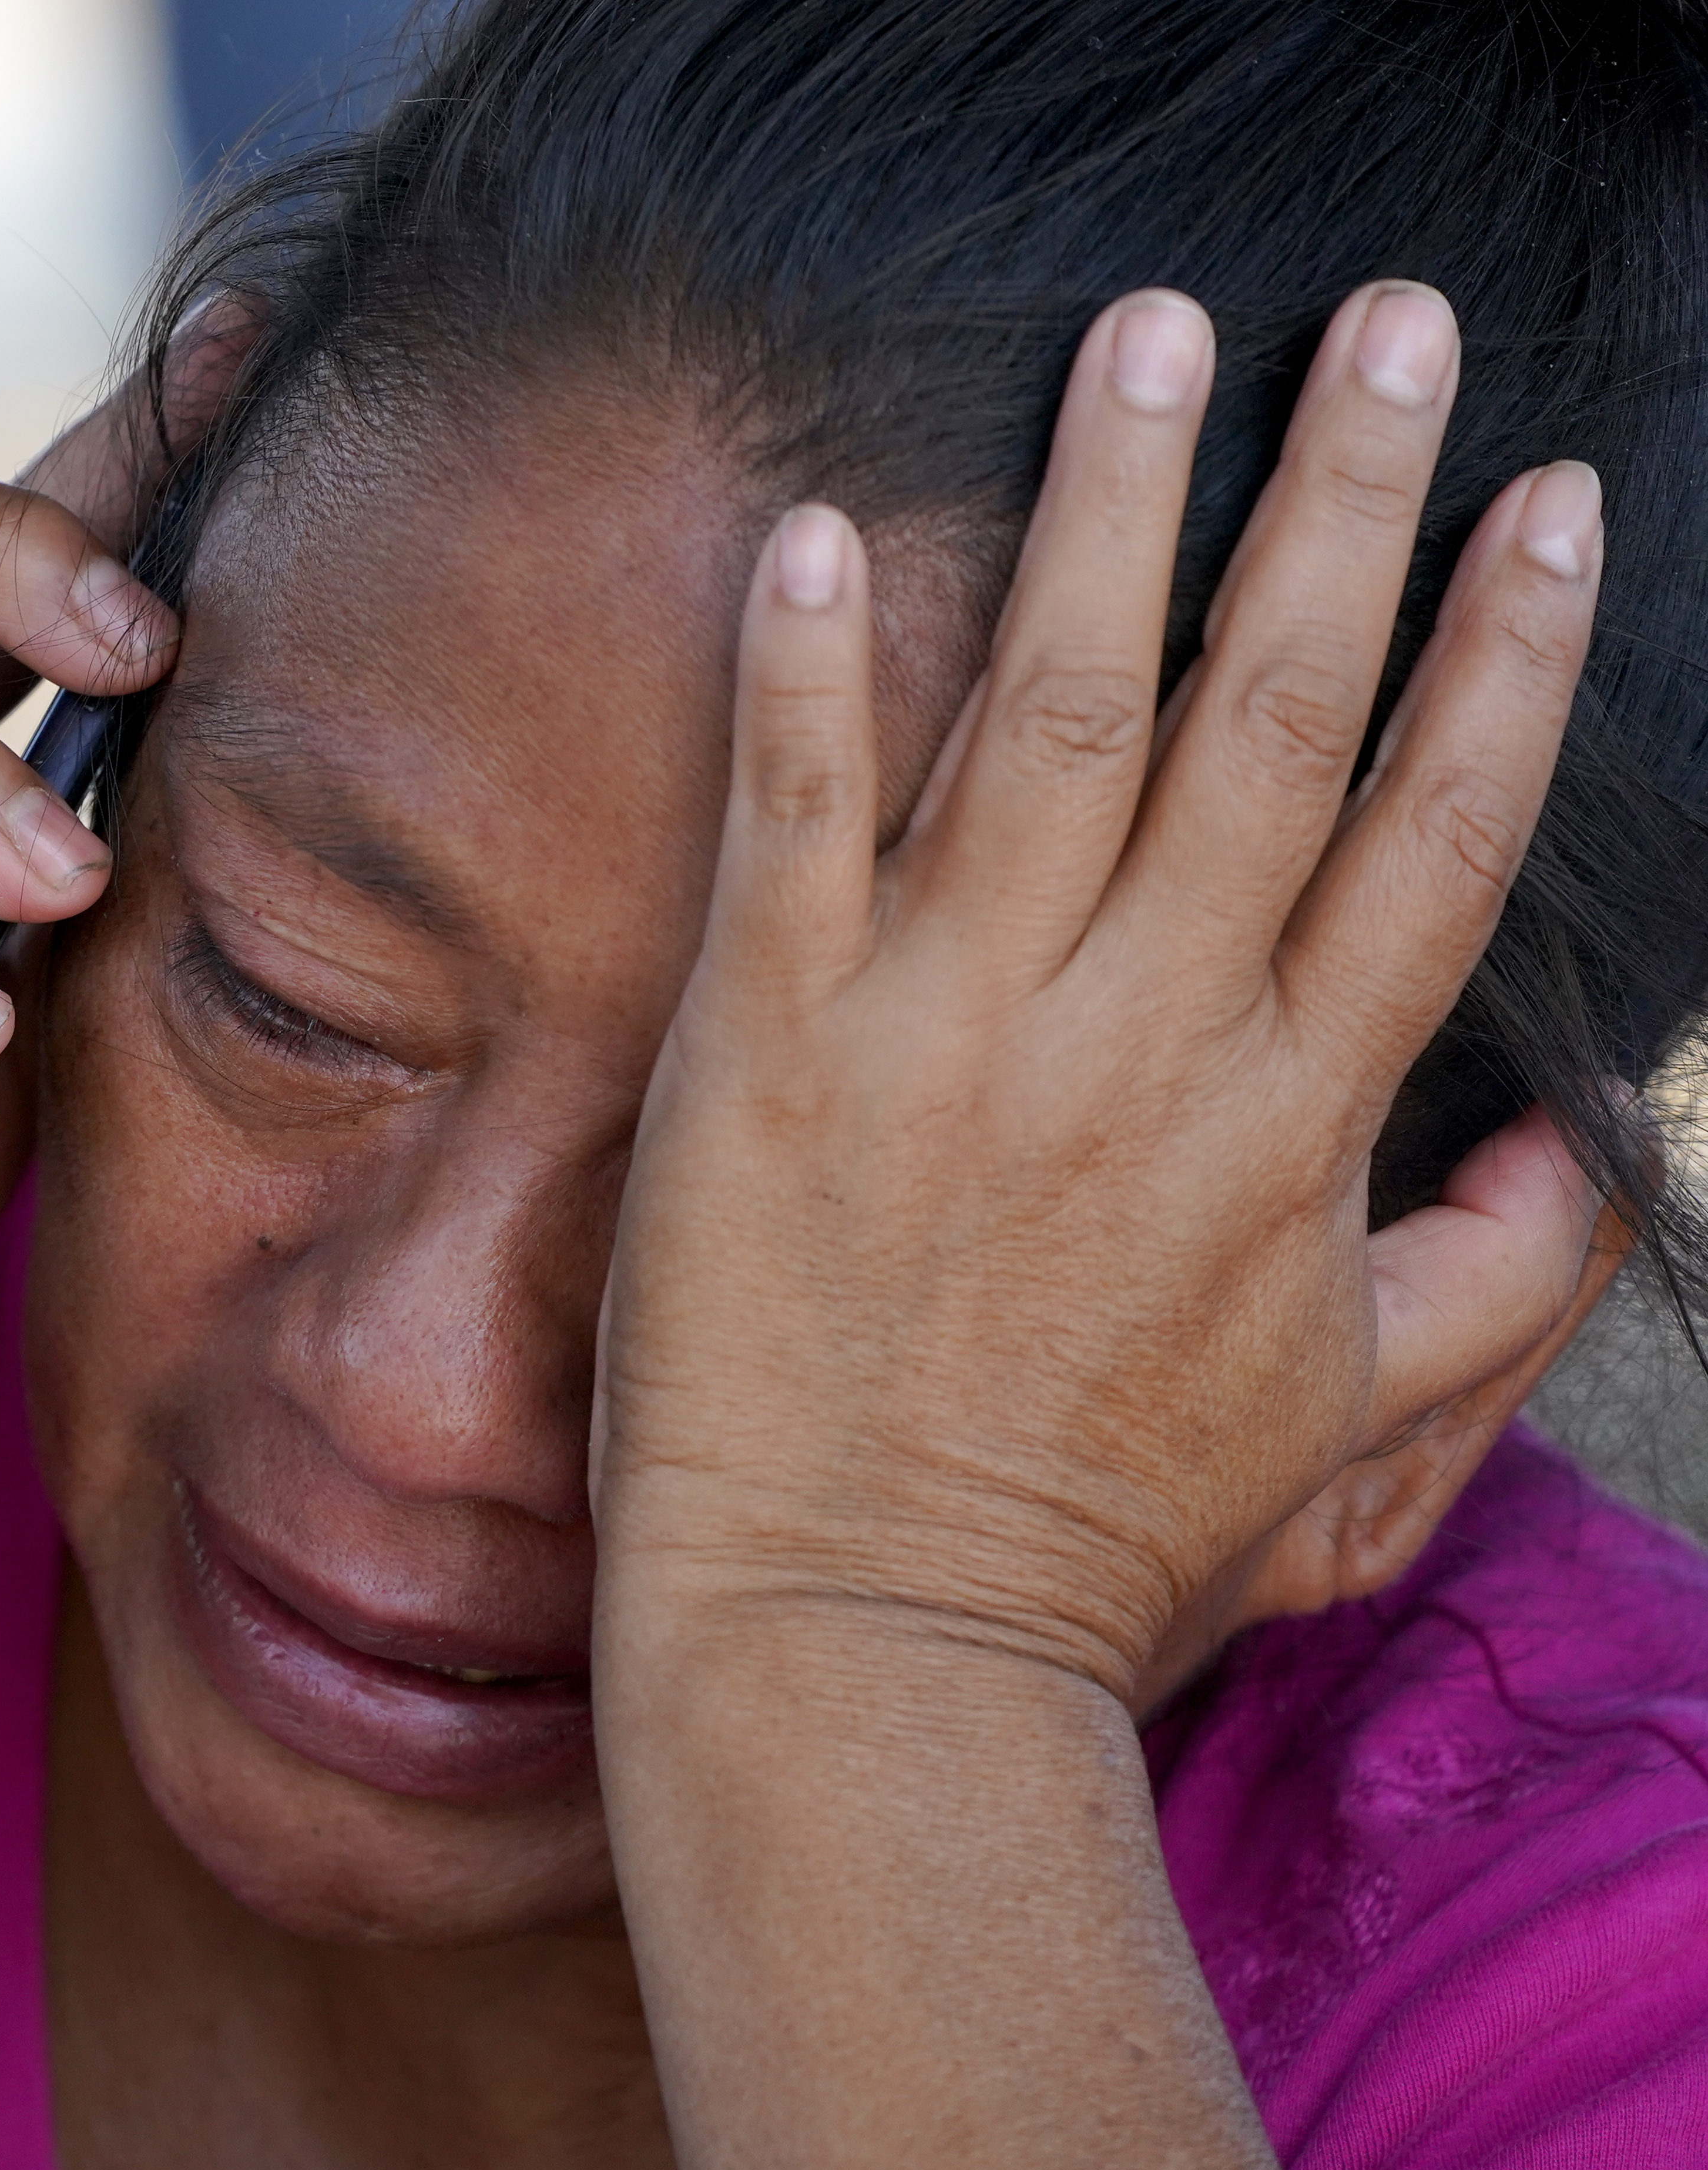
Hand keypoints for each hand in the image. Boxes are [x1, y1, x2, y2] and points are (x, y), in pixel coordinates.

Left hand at [597, 281, 1606, 1692]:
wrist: (869, 1658)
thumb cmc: (1092, 1553)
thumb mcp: (1348, 1440)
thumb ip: (1486, 1287)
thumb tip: (1584, 1162)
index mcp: (1287, 1121)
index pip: (1431, 833)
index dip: (1501, 652)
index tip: (1542, 496)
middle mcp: (1144, 1045)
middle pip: (1275, 721)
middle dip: (1340, 505)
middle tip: (1382, 321)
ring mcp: (954, 1036)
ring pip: (1063, 717)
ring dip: (1112, 510)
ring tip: (1150, 333)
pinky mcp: (775, 1053)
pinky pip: (797, 822)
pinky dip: (816, 671)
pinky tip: (825, 522)